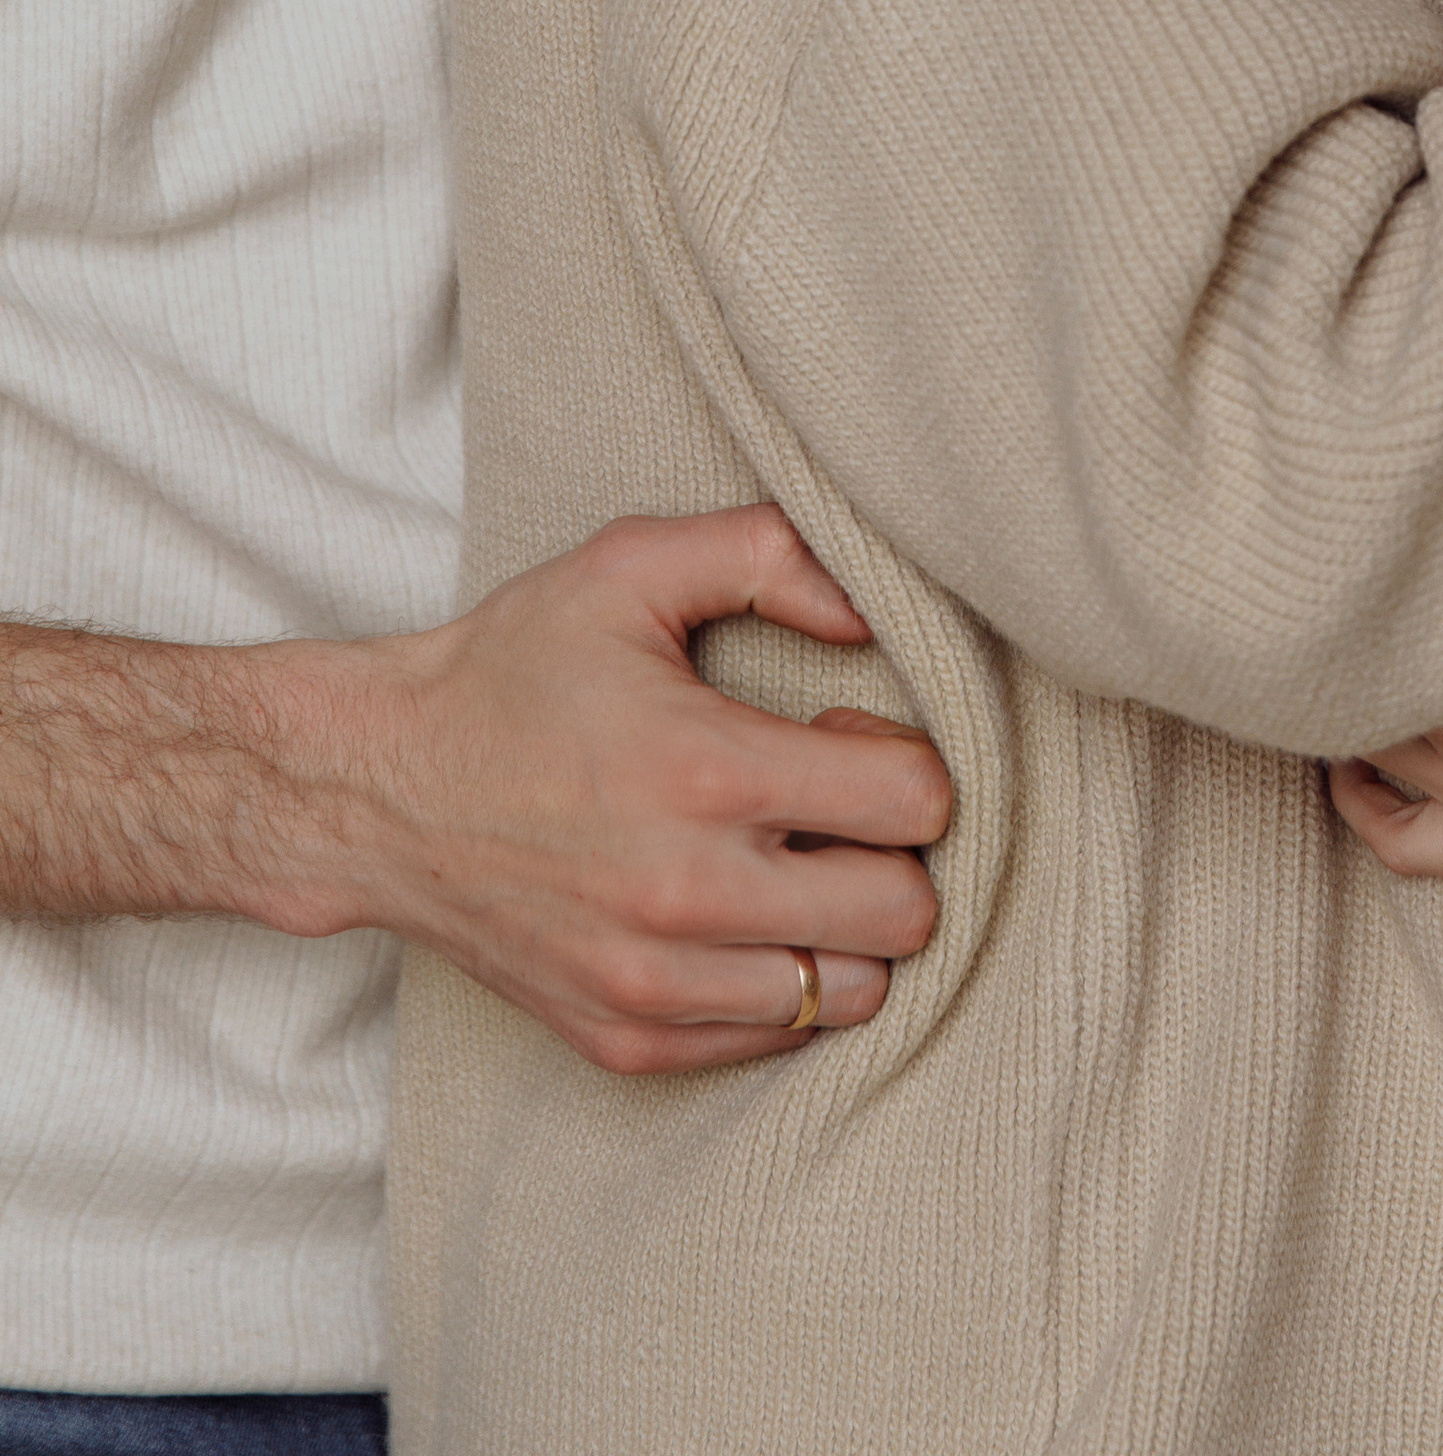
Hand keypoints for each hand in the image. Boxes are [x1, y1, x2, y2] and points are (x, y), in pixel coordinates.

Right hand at [1, 508, 949, 1076]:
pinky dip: (777, 984)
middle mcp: (689, 893)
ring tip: (785, 864)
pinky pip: (770, 1042)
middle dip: (892, 852)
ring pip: (849, 994)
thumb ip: (770, 553)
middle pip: (905, 913)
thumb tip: (873, 610)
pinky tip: (734, 916)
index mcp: (707, 769)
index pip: (914, 803)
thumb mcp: (630, 566)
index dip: (903, 759)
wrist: (374, 790)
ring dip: (842, 929)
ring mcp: (655, 984)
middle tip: (829, 807)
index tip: (844, 735)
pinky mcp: (624, 1042)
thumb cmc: (510, 669)